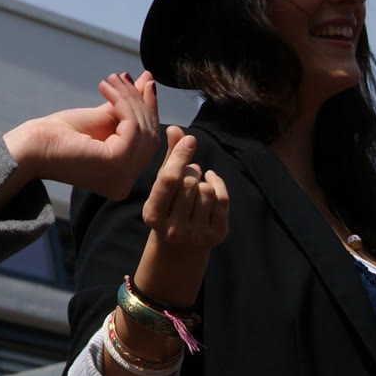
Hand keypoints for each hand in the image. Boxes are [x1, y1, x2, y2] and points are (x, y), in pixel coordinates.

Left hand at [2, 71, 162, 200]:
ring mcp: (123, 176)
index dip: (150, 110)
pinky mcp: (116, 162)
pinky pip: (132, 127)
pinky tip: (106, 88)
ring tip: (110, 80)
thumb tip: (147, 80)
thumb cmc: (58, 136)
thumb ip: (125, 106)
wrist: (30, 147)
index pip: (148, 142)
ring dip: (128, 98)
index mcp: (123, 176)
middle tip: (126, 77)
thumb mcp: (100, 119)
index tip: (146, 83)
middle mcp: (126, 183)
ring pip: (142, 129)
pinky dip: (122, 103)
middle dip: (140, 102)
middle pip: (149, 136)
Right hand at [142, 126, 229, 252]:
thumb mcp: (162, 186)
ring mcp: (195, 234)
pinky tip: (211, 184)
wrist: (181, 246)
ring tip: (198, 185)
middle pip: (190, 183)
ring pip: (207, 190)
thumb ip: (170, 158)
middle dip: (192, 172)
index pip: (169, 179)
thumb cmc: (169, 207)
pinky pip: (222, 200)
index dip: (180, 156)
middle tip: (190, 173)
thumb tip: (175, 129)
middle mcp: (173, 228)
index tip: (190, 139)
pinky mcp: (216, 236)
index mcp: (153, 215)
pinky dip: (218, 186)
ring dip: (204, 181)